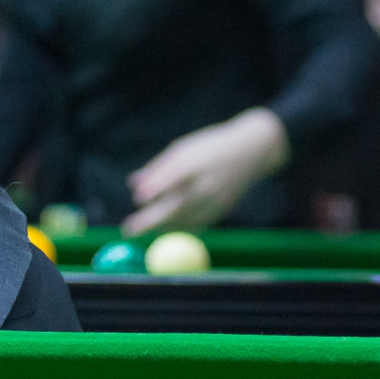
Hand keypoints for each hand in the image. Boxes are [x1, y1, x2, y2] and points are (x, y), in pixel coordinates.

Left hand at [124, 107, 288, 234]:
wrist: (253, 151)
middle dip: (151, 221)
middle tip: (127, 230)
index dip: (157, 187)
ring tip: (140, 229)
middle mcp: (207, 184)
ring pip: (185, 220)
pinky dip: (179, 228)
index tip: (138, 199)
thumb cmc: (209, 148)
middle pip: (177, 207)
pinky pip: (198, 224)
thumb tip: (134, 186)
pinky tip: (164, 229)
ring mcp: (217, 199)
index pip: (175, 177)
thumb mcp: (182, 149)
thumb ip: (158, 169)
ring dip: (161, 227)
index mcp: (196, 163)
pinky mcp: (223, 209)